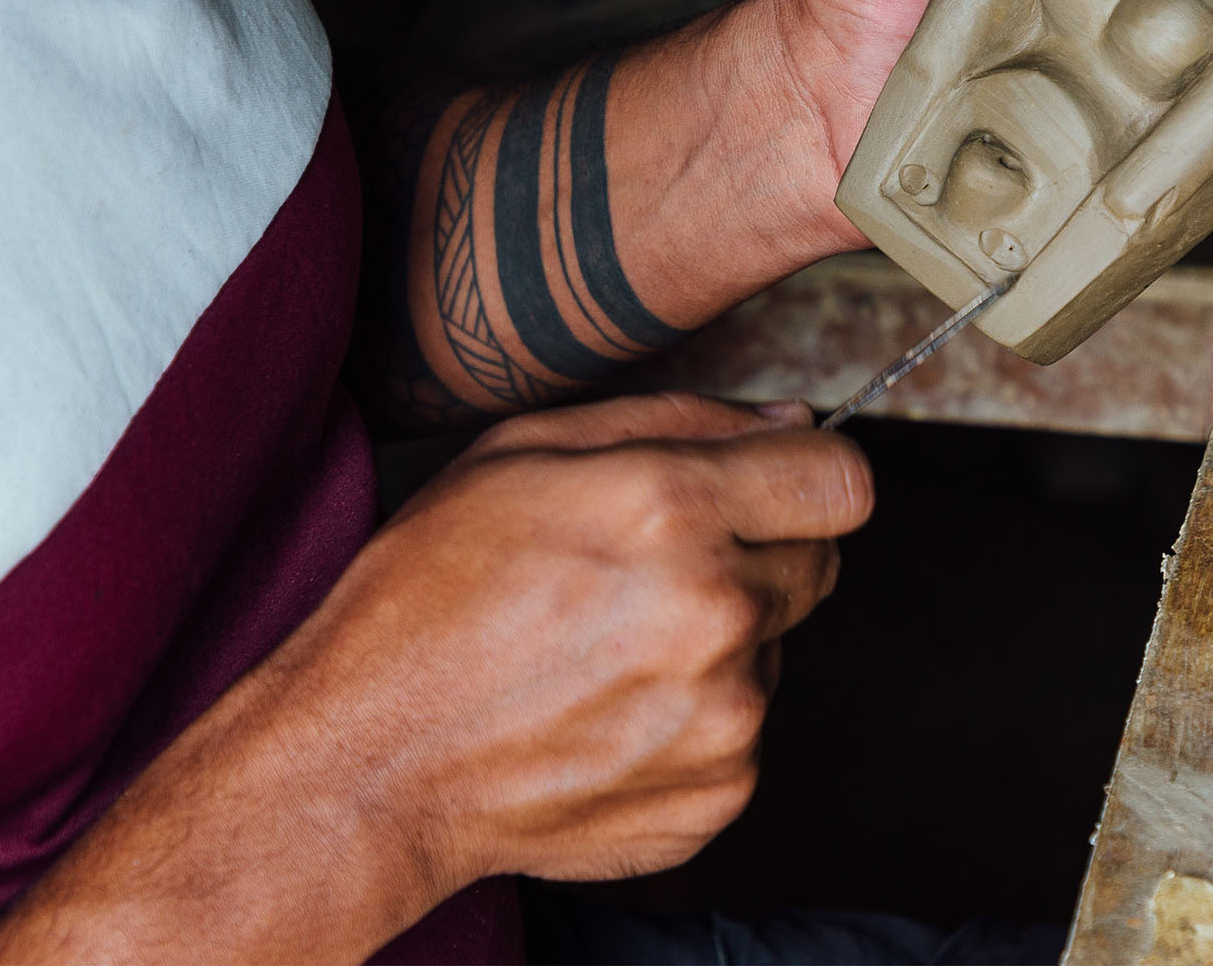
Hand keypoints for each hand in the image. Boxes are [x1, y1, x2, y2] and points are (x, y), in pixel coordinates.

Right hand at [0, 394, 867, 960]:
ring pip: (776, 650)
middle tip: (648, 575)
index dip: (804, 480)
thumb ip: (678, 420)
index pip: (842, 483)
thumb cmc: (426, 598)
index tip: (767, 492)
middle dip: (753, 556)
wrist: (370, 764)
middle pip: (816, 563)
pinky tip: (605, 714)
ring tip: (606, 652)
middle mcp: (717, 612)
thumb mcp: (522, 454)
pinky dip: (693, 721)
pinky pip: (745, 732)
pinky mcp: (719, 793)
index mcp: (674, 510)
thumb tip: (791, 423)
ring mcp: (726, 715)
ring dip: (720, 643)